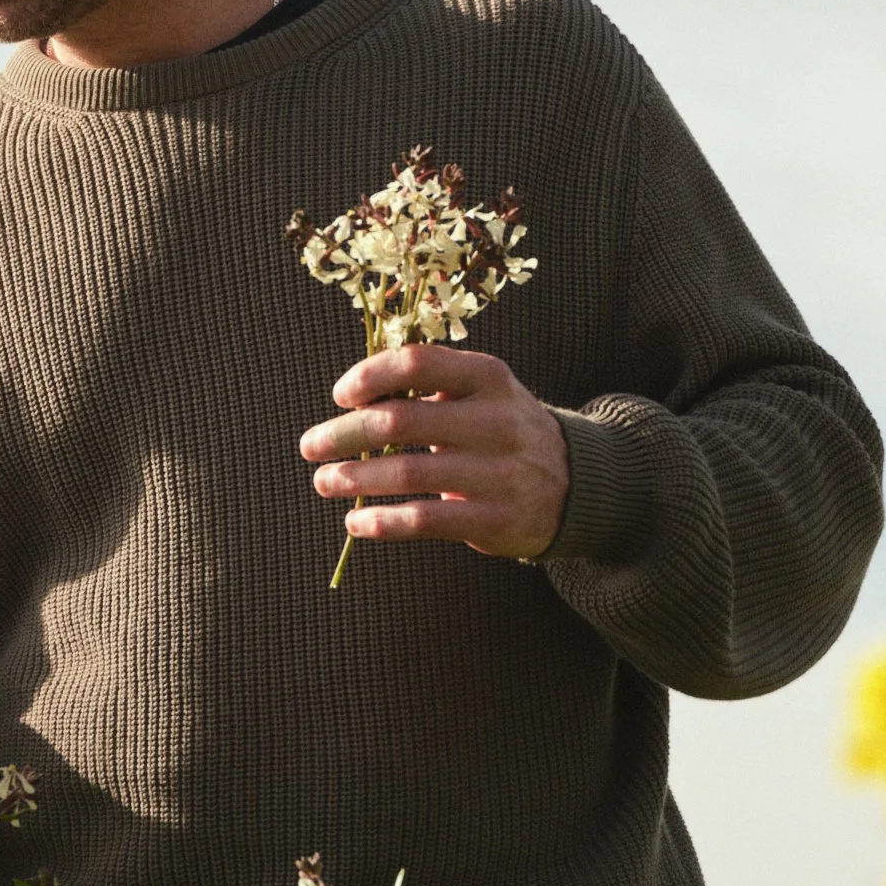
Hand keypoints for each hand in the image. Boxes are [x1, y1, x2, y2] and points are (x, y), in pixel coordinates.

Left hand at [299, 343, 570, 559]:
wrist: (574, 485)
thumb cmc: (502, 430)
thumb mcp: (482, 392)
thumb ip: (429, 385)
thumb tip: (351, 397)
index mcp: (488, 377)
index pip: (417, 363)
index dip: (369, 375)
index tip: (341, 396)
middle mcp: (495, 420)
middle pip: (400, 420)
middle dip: (343, 433)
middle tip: (311, 445)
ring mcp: (497, 472)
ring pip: (407, 473)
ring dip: (353, 478)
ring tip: (324, 481)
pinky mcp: (494, 519)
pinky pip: (424, 521)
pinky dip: (382, 523)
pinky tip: (355, 523)